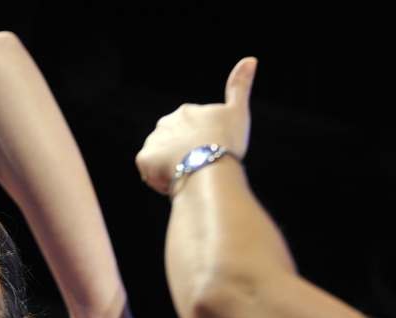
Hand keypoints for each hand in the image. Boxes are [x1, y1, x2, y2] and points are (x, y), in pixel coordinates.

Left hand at [136, 57, 256, 194]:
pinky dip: (158, 180)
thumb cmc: (227, 142)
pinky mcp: (144, 158)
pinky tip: (174, 182)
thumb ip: (240, 87)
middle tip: (199, 168)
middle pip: (172, 146)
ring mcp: (153, 140)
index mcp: (187, 112)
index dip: (201, 149)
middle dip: (182, 157)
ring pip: (160, 159)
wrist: (208, 167)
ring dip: (170, 169)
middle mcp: (166, 122)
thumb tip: (250, 58)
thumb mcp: (238, 112)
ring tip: (188, 176)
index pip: (190, 134)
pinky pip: (148, 172)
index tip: (211, 156)